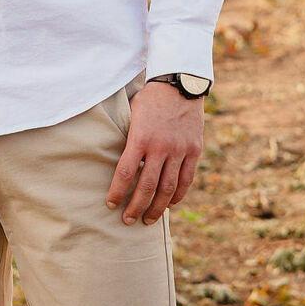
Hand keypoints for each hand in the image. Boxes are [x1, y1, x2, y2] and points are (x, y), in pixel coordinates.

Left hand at [105, 81, 203, 225]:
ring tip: (148, 220)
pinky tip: (169, 205)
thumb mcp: (132, 115)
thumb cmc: (149, 100)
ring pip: (168, 188)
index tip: (110, 204)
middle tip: (127, 220)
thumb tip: (117, 163)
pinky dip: (177, 195)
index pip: (125, 172)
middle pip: (147, 186)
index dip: (117, 192)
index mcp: (141, 137)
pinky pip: (186, 179)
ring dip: (157, 208)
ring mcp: (180, 149)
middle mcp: (161, 146)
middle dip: (136, 207)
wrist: (180, 84)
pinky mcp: (194, 150)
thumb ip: (127, 140)